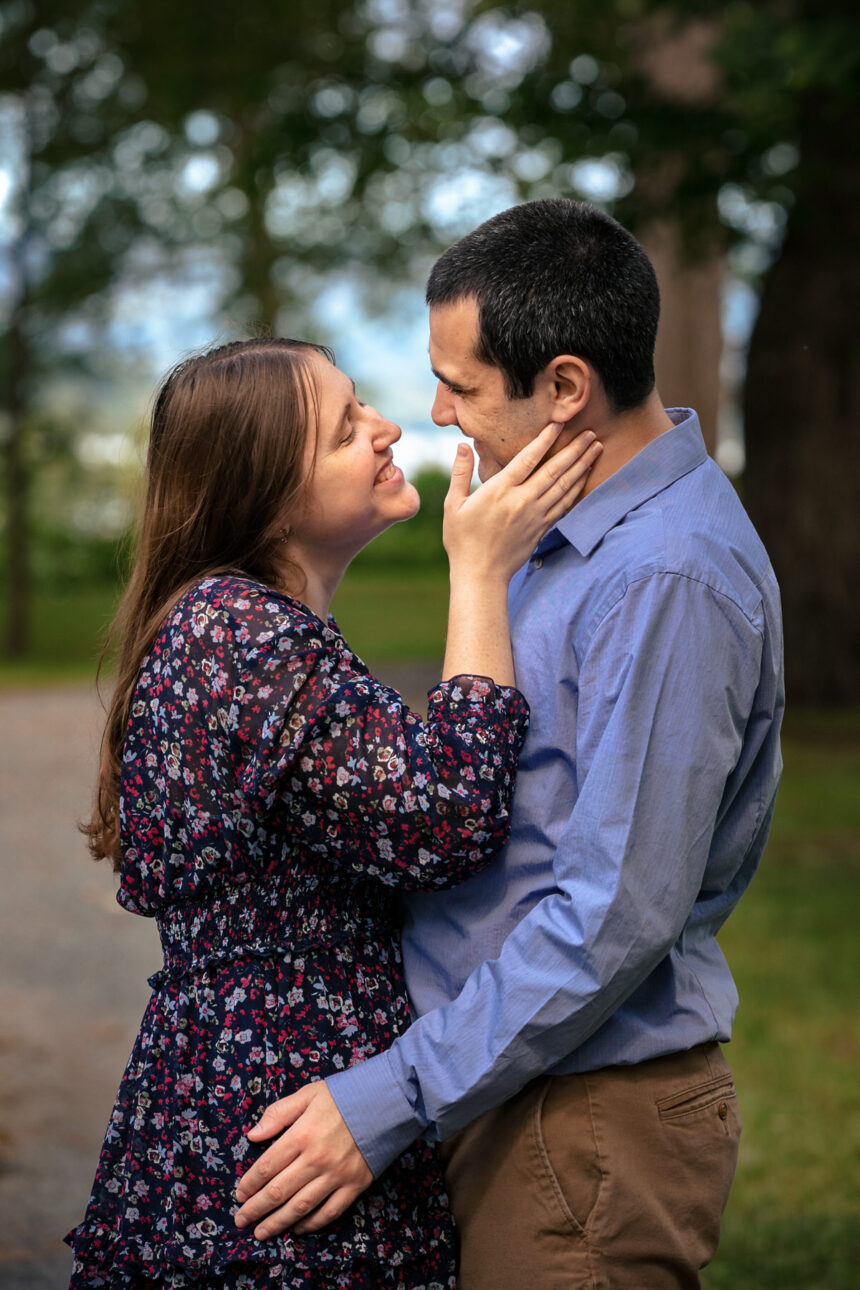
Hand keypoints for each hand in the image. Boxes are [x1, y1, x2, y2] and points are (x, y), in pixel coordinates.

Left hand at [233, 1082, 372, 1239]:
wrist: (388, 1101)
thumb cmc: (345, 1095)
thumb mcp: (309, 1094)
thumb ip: (279, 1113)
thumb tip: (253, 1135)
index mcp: (302, 1135)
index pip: (267, 1166)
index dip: (249, 1184)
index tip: (239, 1195)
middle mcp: (316, 1159)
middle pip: (279, 1191)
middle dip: (256, 1209)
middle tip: (241, 1220)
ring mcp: (336, 1175)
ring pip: (300, 1207)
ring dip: (277, 1223)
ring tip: (261, 1233)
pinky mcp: (355, 1185)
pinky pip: (329, 1212)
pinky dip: (311, 1224)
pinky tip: (297, 1229)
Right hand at [443, 424, 601, 584]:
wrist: (480, 575)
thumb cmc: (462, 540)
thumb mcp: (453, 505)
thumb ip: (460, 473)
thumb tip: (462, 446)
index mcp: (499, 491)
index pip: (528, 458)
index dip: (545, 439)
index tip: (559, 423)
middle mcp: (522, 501)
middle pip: (554, 470)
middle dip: (575, 449)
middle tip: (591, 433)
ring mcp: (535, 516)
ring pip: (564, 486)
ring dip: (582, 466)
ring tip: (596, 448)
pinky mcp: (542, 529)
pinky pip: (564, 505)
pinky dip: (577, 489)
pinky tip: (585, 477)